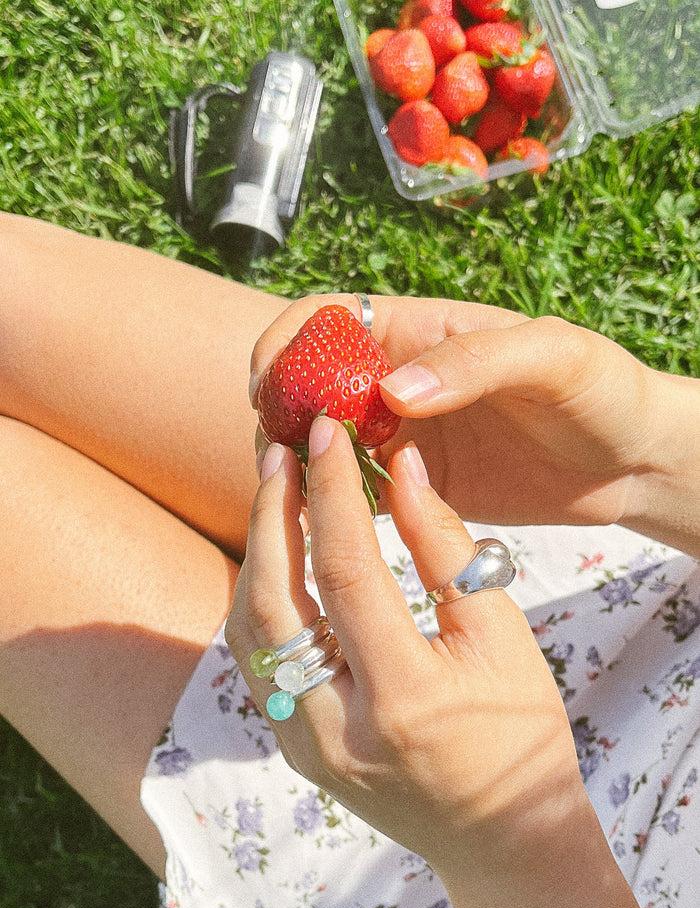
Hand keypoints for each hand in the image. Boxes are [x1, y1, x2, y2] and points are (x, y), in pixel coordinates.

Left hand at [225, 414, 584, 881]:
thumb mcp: (501, 636)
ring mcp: (305, 746)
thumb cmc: (519, 731)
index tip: (326, 433)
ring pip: (250, 630)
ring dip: (257, 551)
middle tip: (278, 449)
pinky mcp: (292, 748)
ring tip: (275, 488)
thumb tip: (401, 467)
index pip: (347, 574)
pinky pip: (257, 658)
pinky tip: (277, 551)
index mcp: (406, 699)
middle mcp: (338, 729)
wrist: (500, 836)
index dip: (331, 493)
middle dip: (271, 512)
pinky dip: (261, 595)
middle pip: (273, 601)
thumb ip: (447, 548)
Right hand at [249, 294, 661, 527]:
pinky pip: (359, 496)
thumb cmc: (603, 390)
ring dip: (300, 465)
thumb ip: (475, 362)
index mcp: (420, 332)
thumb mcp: (552, 355)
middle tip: (280, 456)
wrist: (634, 462)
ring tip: (296, 496)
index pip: (327, 320)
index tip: (268, 387)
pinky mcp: (417, 488)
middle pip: (310, 387)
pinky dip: (333, 508)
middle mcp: (400, 382)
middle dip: (281, 414)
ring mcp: (405, 438)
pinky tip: (326, 528)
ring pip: (325, 445)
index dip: (284, 344)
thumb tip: (394, 392)